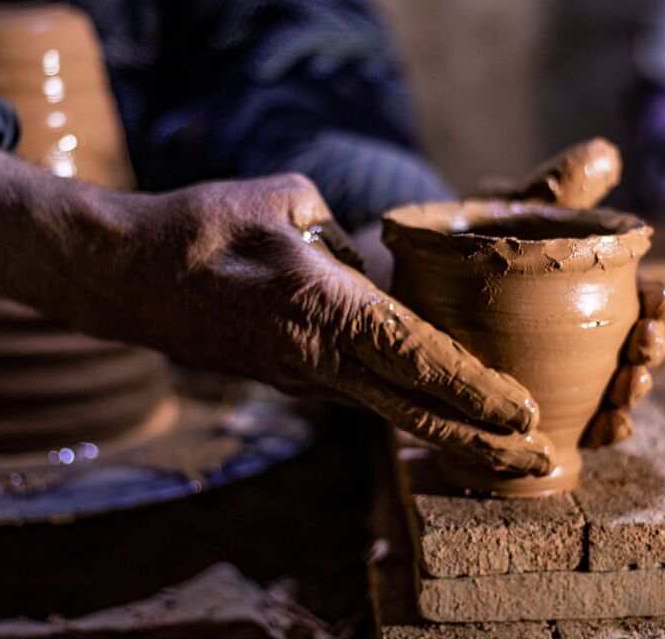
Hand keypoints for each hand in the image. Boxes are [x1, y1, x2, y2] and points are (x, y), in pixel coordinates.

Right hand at [0, 155, 552, 476]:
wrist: (125, 275)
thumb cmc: (202, 225)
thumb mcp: (289, 199)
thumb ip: (350, 239)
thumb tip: (377, 273)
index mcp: (320, 306)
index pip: (414, 355)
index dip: (472, 388)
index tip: (522, 414)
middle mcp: (314, 357)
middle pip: (412, 410)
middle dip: (479, 442)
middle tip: (540, 465)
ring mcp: (300, 377)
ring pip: (389, 410)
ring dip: (450, 434)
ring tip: (509, 453)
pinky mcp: (289, 378)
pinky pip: (360, 394)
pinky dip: (408, 410)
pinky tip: (443, 416)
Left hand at [490, 137, 664, 447]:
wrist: (411, 279)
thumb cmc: (471, 241)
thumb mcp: (511, 210)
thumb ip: (556, 188)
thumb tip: (603, 154)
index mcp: (591, 286)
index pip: (640, 298)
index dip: (658, 303)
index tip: (659, 301)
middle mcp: (586, 335)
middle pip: (633, 349)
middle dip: (649, 351)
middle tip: (644, 349)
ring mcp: (563, 372)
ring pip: (610, 390)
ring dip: (629, 395)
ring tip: (626, 392)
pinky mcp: (531, 404)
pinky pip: (570, 426)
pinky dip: (593, 431)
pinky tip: (601, 430)